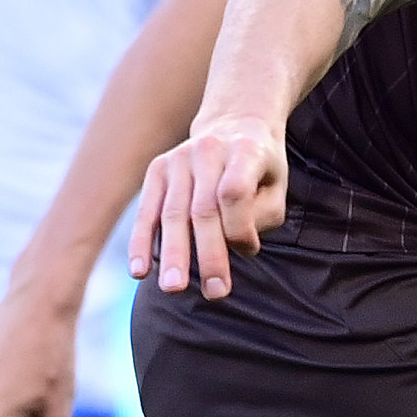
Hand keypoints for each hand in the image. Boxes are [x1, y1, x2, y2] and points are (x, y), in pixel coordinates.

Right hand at [132, 113, 287, 299]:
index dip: (239, 227)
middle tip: (214, 292)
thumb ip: (262, 217)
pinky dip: (141, 242)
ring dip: (174, 255)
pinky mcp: (157, 169)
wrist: (234, 123)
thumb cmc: (260, 169)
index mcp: (244, 150)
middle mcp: (208, 150)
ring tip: (174, 289)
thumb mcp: (276, 187)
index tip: (248, 251)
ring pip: (174, 213)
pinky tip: (140, 270)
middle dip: (209, 255)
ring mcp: (178, 158)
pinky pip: (147, 210)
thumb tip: (237, 247)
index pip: (235, 192)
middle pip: (204, 209)